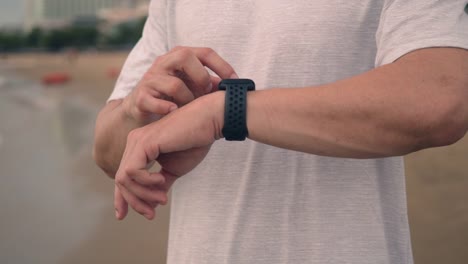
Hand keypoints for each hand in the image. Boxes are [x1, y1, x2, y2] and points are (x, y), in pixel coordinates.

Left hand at [114, 92, 224, 219]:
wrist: (209, 121)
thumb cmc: (195, 142)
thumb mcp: (175, 169)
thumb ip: (161, 183)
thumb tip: (152, 202)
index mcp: (140, 147)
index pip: (123, 176)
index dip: (121, 198)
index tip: (122, 216)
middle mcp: (134, 142)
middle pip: (120, 180)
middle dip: (134, 201)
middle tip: (152, 213)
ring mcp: (137, 141)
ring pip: (123, 178)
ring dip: (142, 194)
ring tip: (162, 198)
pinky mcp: (144, 142)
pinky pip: (132, 171)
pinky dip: (146, 182)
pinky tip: (161, 180)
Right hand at [122, 46, 237, 122]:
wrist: (141, 112)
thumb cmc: (172, 97)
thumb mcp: (193, 88)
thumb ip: (209, 85)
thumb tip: (231, 85)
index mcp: (179, 58)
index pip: (204, 52)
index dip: (222, 65)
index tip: (235, 80)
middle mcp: (164, 63)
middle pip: (185, 56)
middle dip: (201, 76)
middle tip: (207, 92)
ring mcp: (151, 79)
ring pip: (173, 84)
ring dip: (187, 99)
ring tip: (189, 108)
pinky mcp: (140, 97)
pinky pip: (154, 101)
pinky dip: (166, 108)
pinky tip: (174, 112)